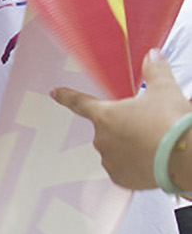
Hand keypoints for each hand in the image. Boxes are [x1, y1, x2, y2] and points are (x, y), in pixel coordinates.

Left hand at [53, 49, 191, 189]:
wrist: (185, 156)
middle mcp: (102, 139)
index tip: (55, 93)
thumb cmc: (172, 123)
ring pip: (116, 149)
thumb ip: (155, 71)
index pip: (80, 102)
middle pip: (108, 129)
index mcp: (106, 115)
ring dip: (130, 146)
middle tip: (150, 126)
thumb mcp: (165, 90)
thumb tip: (152, 55)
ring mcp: (109, 160)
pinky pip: (123, 169)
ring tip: (155, 144)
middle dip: (125, 126)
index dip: (67, 96)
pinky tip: (151, 159)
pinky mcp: (120, 178)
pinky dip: (135, 165)